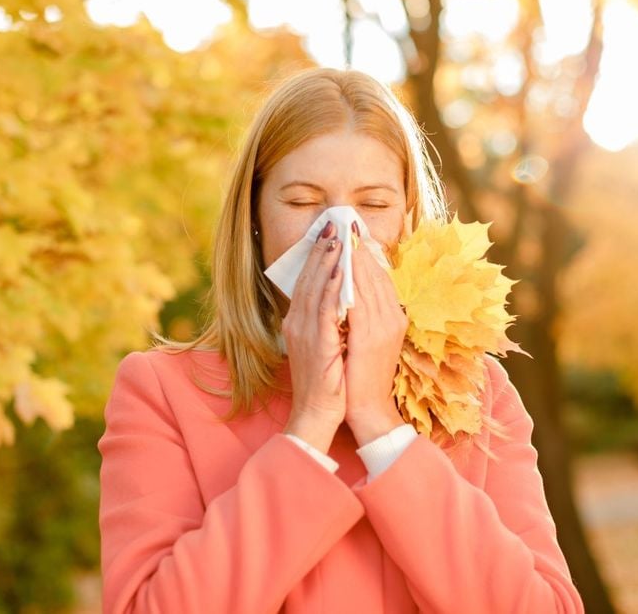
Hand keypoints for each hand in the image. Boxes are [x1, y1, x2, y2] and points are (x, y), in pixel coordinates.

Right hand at [281, 221, 347, 451]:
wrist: (317, 413)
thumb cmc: (325, 382)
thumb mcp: (323, 344)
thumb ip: (327, 320)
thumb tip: (340, 297)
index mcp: (299, 322)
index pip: (308, 281)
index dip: (318, 256)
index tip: (329, 234)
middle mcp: (297, 323)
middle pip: (309, 278)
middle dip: (321, 250)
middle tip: (333, 225)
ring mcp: (305, 333)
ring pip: (316, 289)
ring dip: (327, 262)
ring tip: (338, 239)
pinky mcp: (318, 344)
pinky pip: (325, 311)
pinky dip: (332, 289)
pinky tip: (340, 273)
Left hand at [343, 229, 407, 446]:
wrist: (367, 409)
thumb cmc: (361, 376)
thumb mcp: (365, 340)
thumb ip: (362, 317)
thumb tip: (349, 292)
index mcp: (393, 319)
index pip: (381, 279)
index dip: (368, 255)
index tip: (355, 233)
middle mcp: (393, 319)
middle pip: (377, 276)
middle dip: (362, 249)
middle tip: (349, 222)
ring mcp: (384, 328)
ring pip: (370, 284)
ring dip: (356, 258)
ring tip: (344, 236)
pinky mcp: (371, 338)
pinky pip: (360, 302)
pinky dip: (351, 283)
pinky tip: (341, 267)